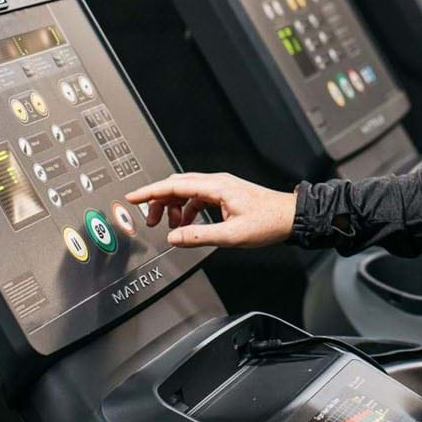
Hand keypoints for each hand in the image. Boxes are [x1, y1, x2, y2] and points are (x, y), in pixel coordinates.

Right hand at [126, 172, 296, 248]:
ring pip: (187, 192)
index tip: (132, 196)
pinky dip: (187, 210)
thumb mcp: (231, 235)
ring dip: (174, 208)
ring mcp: (221, 187)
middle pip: (177, 186)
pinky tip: (187, 225)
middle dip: (158, 201)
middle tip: (148, 219)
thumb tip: (174, 238)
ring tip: (169, 227)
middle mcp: (216, 182)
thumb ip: (199, 236)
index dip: (150, 192)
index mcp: (216, 187)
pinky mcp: (225, 194)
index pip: (174, 186)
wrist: (289, 216)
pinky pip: (198, 198)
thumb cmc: (267, 222)